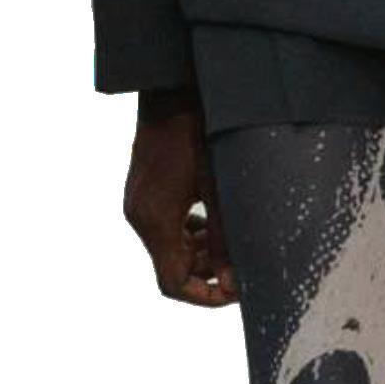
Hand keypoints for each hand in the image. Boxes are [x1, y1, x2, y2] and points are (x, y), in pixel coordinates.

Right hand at [123, 86, 239, 302]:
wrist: (175, 87)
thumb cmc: (202, 131)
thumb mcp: (221, 187)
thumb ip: (226, 238)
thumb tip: (233, 283)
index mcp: (155, 220)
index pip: (172, 283)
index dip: (206, 296)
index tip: (237, 289)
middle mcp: (140, 216)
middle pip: (172, 267)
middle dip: (210, 271)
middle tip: (246, 262)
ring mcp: (139, 201)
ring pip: (171, 247)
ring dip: (203, 251)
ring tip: (237, 239)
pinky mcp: (144, 189)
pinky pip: (167, 226)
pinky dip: (192, 232)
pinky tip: (219, 218)